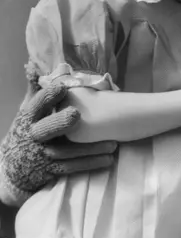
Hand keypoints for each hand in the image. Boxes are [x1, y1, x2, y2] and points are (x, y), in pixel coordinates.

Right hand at [0, 83, 116, 205]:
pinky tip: (108, 159)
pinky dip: (90, 164)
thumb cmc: (27, 132)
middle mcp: (34, 137)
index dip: (48, 97)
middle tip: (76, 115)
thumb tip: (33, 66)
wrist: (11, 169)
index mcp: (29, 119)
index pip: (36, 105)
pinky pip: (71, 168)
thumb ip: (35, 91)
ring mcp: (42, 156)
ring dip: (89, 148)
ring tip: (112, 143)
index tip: (62, 87)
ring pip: (65, 152)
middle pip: (45, 130)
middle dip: (59, 122)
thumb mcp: (27, 112)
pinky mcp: (50, 171)